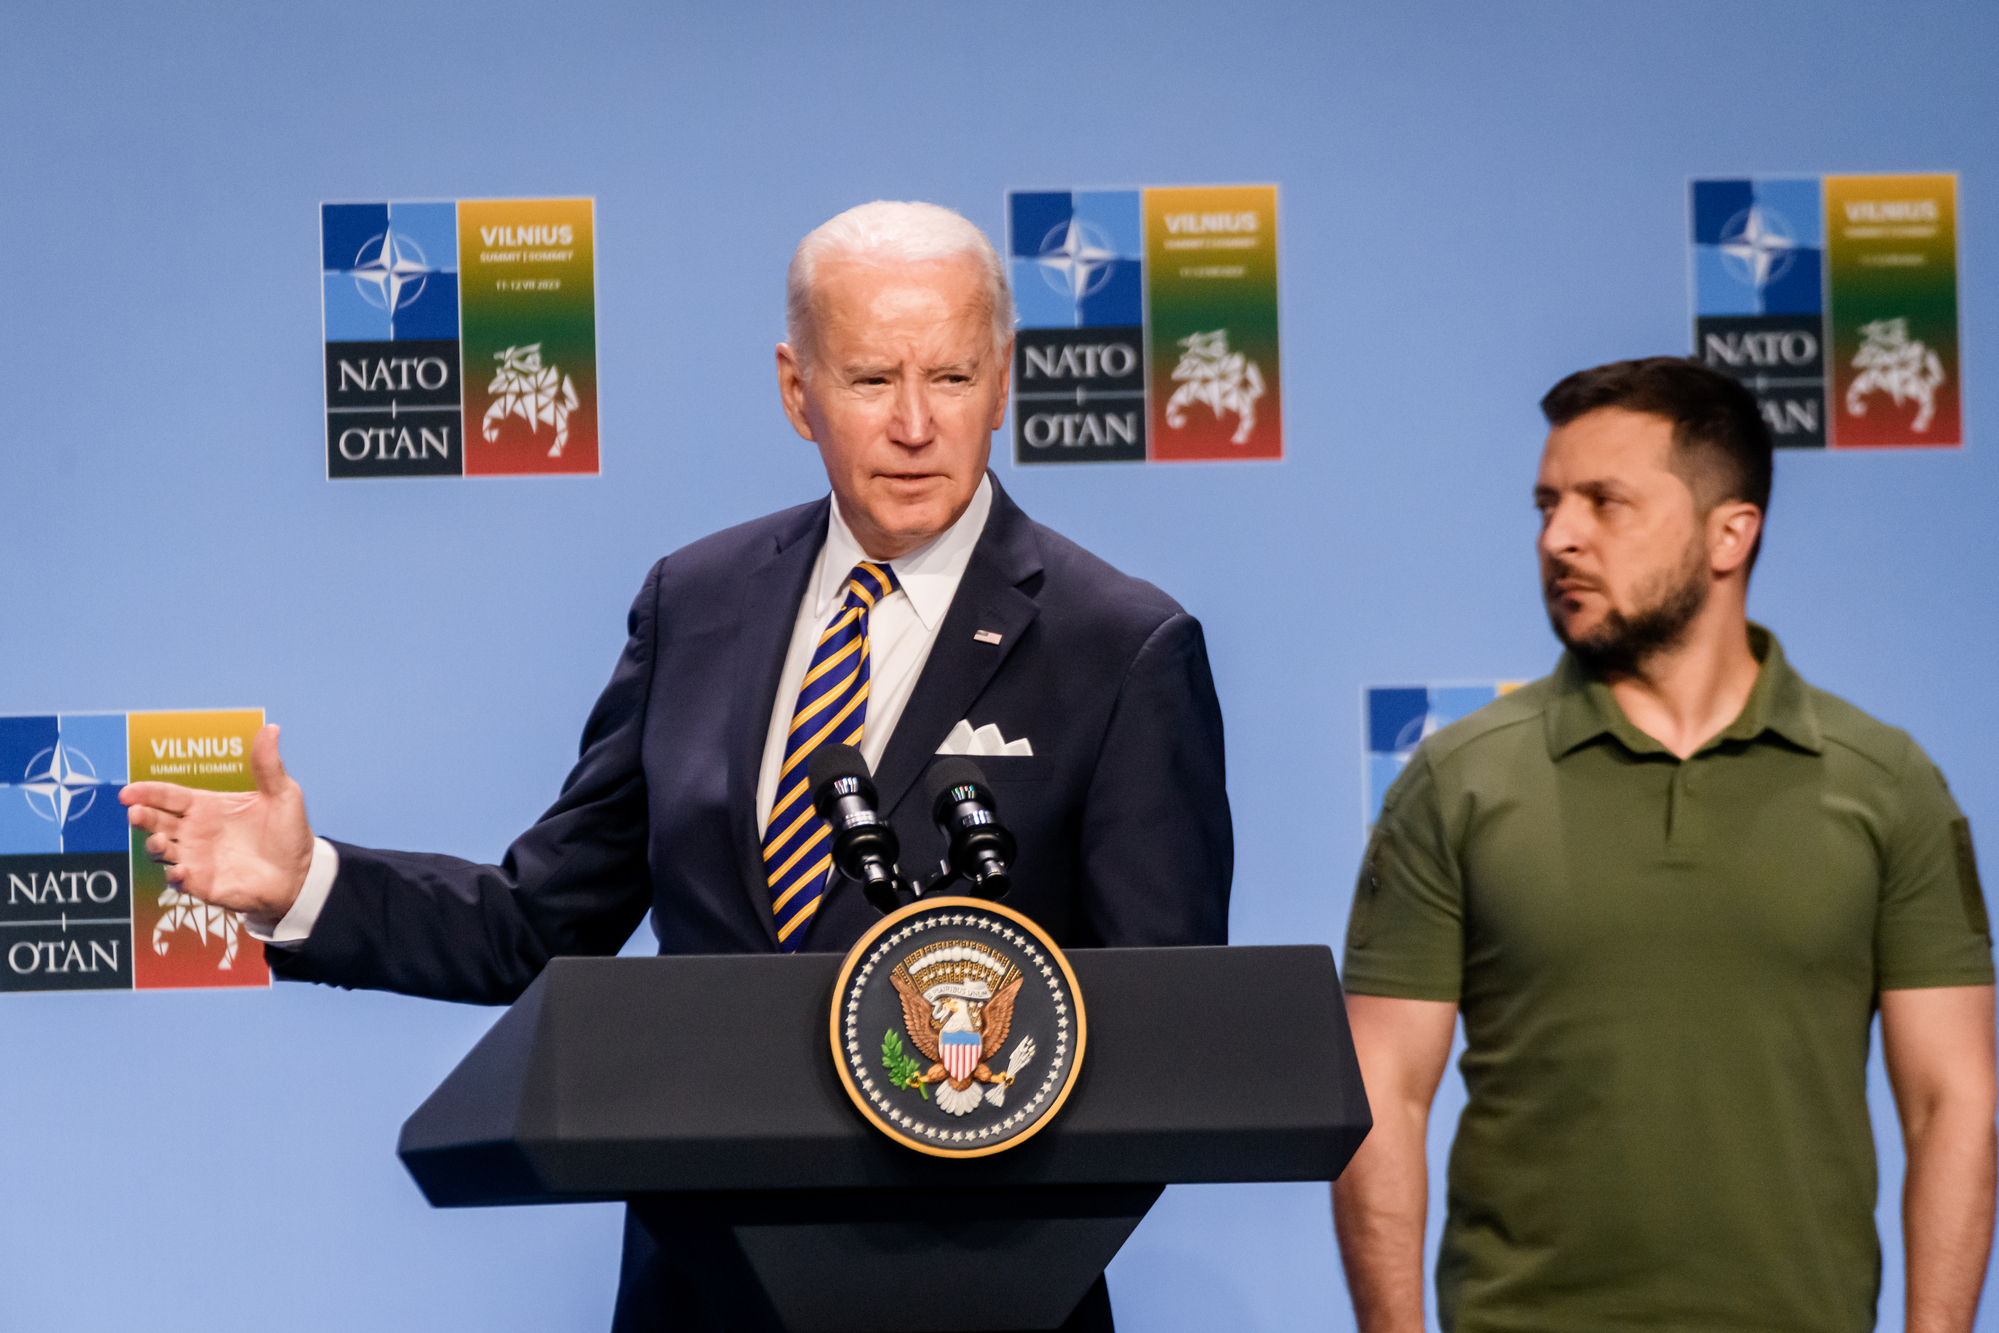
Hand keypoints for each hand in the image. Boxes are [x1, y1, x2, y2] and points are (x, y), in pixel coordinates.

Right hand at [120, 723, 314, 922]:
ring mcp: (195, 858)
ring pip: (161, 851)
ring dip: (153, 846)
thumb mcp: (282, 795)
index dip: (147, 792)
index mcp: (206, 807)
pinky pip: (179, 882)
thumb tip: (271, 728)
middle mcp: (194, 832)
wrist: (301, 873)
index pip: (169, 796)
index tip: (128, 792)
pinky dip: (175, 877)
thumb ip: (268, 765)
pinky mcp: (202, 884)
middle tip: (135, 812)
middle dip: (142, 816)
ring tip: (157, 839)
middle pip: (156, 822)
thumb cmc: (287, 832)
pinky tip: (180, 871)